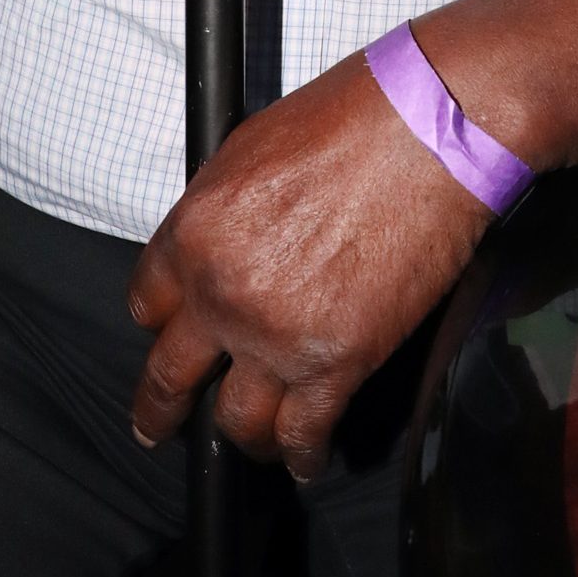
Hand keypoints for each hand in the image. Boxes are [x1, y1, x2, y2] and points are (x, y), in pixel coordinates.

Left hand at [127, 53, 490, 479]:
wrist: (431, 128)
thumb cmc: (352, 117)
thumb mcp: (250, 147)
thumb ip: (220, 210)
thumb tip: (220, 244)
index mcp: (195, 230)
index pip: (147, 301)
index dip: (159, 323)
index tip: (168, 335)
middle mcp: (223, 292)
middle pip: (171, 374)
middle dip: (162, 408)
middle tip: (158, 426)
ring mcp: (277, 335)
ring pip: (237, 420)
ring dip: (243, 436)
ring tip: (252, 442)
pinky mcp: (338, 361)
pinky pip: (304, 432)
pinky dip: (303, 455)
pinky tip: (306, 460)